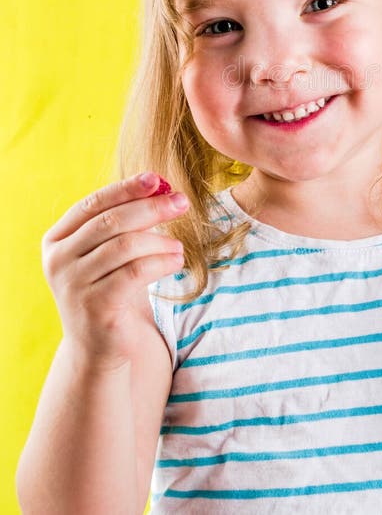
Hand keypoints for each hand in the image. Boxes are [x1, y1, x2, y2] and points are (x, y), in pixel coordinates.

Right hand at [42, 173, 187, 370]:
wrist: (100, 347)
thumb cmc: (110, 288)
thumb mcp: (111, 252)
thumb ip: (126, 222)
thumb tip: (160, 187)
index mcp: (57, 239)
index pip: (92, 204)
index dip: (125, 189)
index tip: (156, 178)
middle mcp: (58, 260)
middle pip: (111, 222)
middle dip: (150, 208)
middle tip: (181, 202)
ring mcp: (74, 285)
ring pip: (125, 246)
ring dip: (160, 240)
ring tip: (180, 246)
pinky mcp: (96, 307)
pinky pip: (136, 273)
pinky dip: (162, 262)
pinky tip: (176, 261)